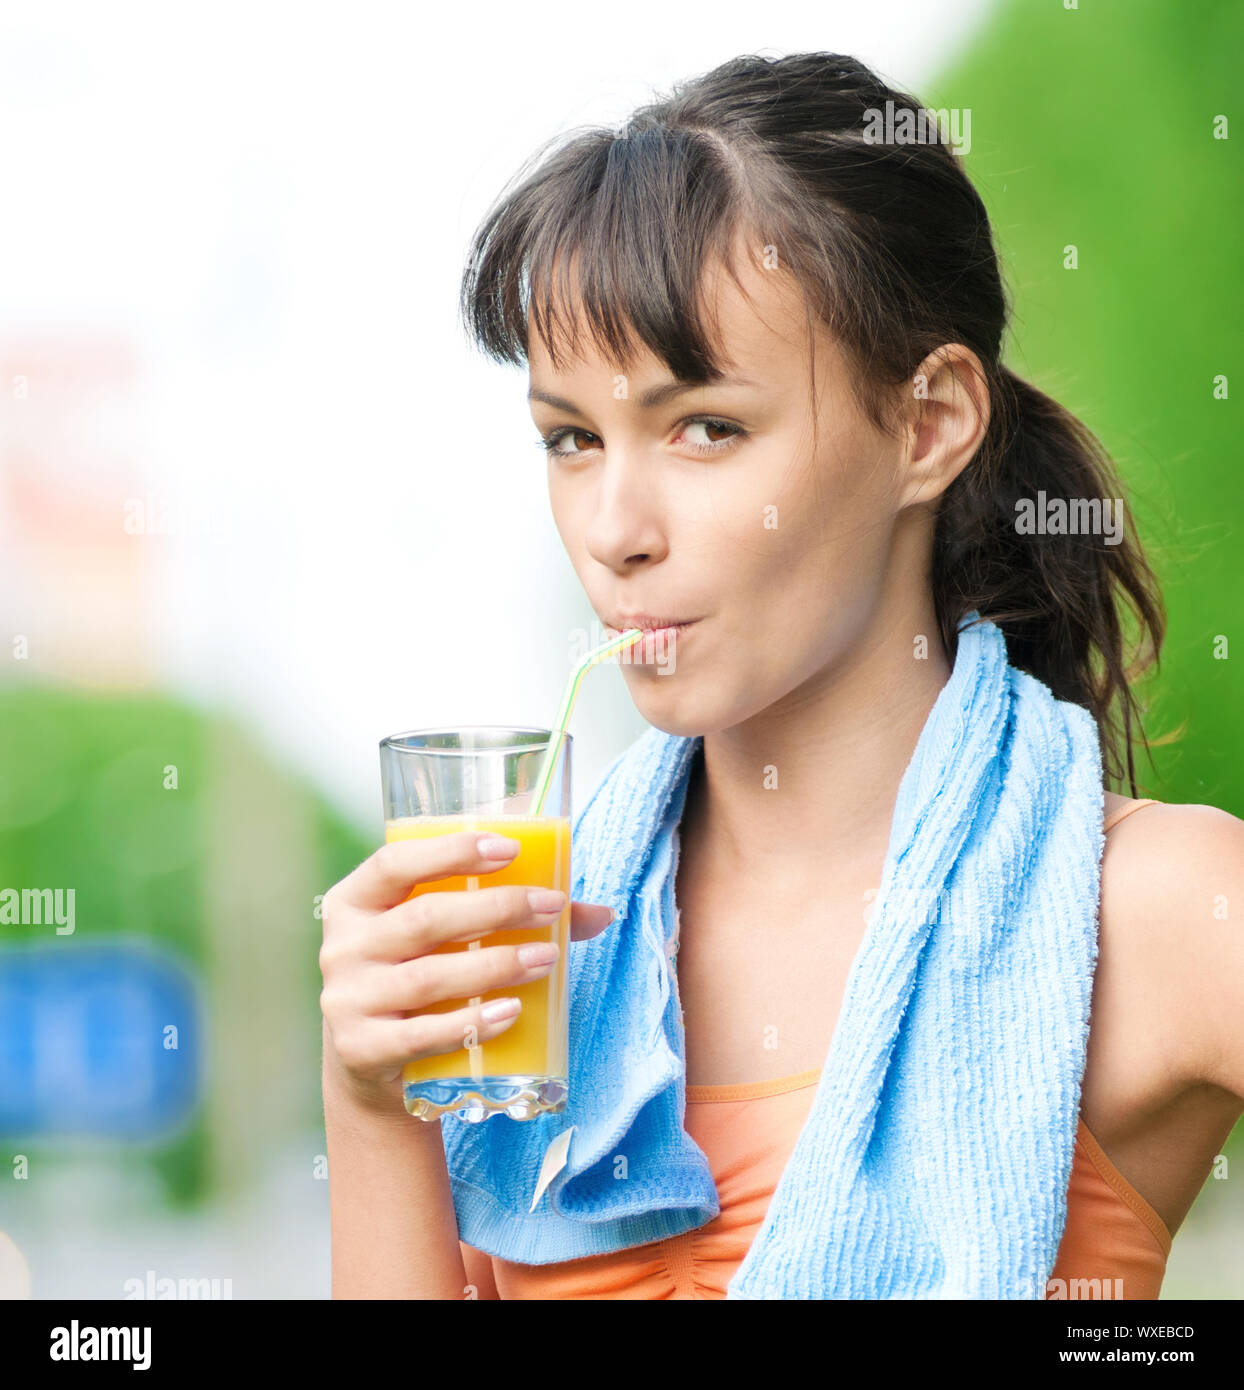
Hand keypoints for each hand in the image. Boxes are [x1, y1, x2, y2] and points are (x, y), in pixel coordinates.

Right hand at [319, 830, 613, 1116]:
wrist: (372, 1062)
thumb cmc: (420, 976)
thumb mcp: (444, 937)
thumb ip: (512, 914)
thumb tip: (601, 913)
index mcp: (355, 901)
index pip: (396, 863)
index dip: (452, 851)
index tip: (511, 850)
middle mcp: (343, 947)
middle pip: (424, 918)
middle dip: (496, 908)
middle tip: (551, 905)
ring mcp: (348, 1001)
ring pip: (429, 977)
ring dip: (494, 964)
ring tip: (546, 958)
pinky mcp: (362, 1050)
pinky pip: (422, 1035)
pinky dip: (471, 1022)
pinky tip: (510, 1011)